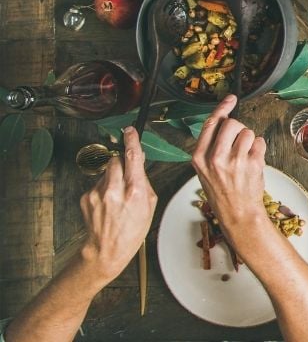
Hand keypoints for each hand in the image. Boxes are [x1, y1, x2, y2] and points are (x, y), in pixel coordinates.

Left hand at [78, 127, 157, 280]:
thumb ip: (144, 181)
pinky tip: (107, 204)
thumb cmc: (132, 229)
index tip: (130, 130)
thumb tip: (139, 163)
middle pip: (116, 161)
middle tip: (127, 176)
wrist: (107, 248)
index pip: (132, 157)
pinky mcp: (86, 197)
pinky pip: (97, 184)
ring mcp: (98, 194)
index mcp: (135, 192)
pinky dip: (103, 189)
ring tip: (117, 197)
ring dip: (113, 178)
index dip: (132, 140)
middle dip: (121, 163)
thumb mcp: (150, 205)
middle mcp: (115, 190)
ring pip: (106, 172)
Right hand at [190, 95, 269, 246]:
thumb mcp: (205, 169)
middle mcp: (215, 158)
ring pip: (248, 132)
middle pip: (231, 124)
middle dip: (238, 128)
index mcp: (199, 158)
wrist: (237, 213)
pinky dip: (259, 149)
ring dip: (249, 140)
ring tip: (245, 156)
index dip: (222, 108)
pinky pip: (260, 142)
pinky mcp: (252, 164)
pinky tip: (253, 162)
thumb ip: (211, 146)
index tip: (231, 99)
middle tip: (239, 142)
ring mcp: (235, 161)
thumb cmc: (222, 191)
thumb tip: (225, 120)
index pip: (211, 124)